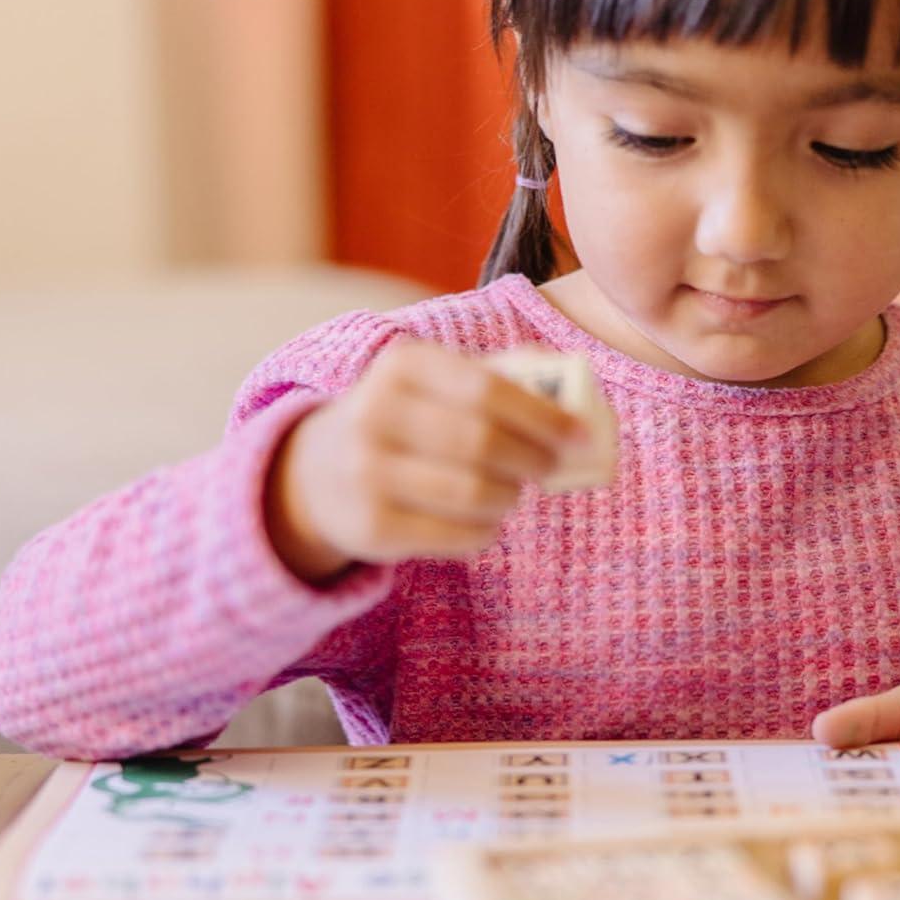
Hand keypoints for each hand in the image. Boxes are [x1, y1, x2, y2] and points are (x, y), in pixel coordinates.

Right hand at [264, 337, 590, 582]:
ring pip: (473, 493)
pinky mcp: (371, 526)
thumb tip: (573, 386)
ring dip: (510, 497)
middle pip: (482, 443)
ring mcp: (367, 472)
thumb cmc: (407, 419)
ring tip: (512, 492)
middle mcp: (376, 413)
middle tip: (552, 467)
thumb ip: (504, 376)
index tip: (580, 437)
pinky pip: (457, 535)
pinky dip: (486, 530)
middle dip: (533, 459)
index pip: (488, 390)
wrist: (319, 473)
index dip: (544, 416)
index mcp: (403, 364)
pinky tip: (485, 520)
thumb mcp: (437, 381)